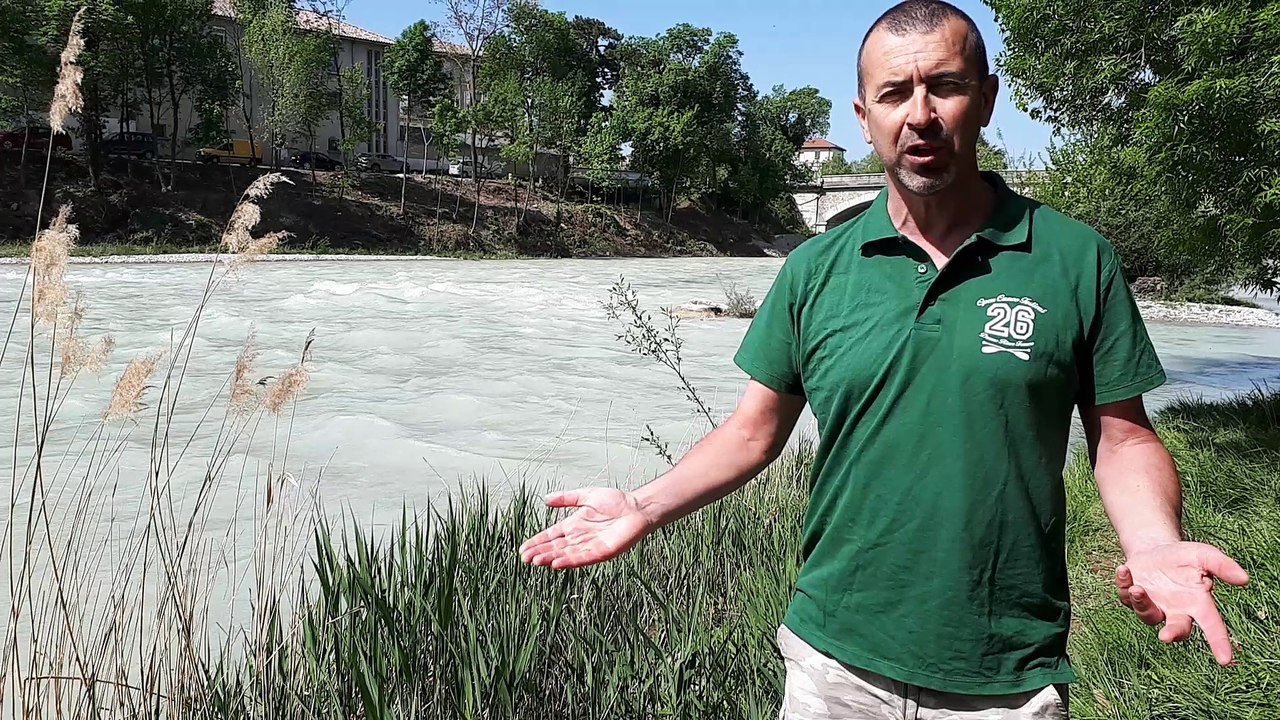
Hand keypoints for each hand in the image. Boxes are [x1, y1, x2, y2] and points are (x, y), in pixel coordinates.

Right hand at [519, 488, 653, 569]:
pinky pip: (582, 558)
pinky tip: (556, 563)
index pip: (552, 535)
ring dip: (551, 558)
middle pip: (556, 547)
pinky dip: (569, 561)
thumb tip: (546, 499)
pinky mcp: (602, 552)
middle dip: (540, 552)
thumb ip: (567, 498)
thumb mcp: (586, 495)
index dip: (538, 542)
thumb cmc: (616, 501)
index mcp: (575, 525)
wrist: (637, 507)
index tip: (523, 549)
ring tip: (536, 561)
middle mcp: (580, 538)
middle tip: (525, 558)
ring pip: (566, 554)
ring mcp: (590, 546)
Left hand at [1115, 541, 1249, 664]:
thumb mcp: (1204, 556)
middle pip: (1177, 629)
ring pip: (1147, 615)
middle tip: (1166, 637)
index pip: (1213, 627)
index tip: (1224, 660)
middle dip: (1172, 633)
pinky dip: (1123, 583)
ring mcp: (1153, 606)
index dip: (1219, 643)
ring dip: (1141, 603)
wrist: (1155, 550)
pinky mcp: (1131, 598)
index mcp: (1198, 604)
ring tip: (1137, 588)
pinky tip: (1124, 570)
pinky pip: (1125, 596)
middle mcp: (1175, 611)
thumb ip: (1222, 567)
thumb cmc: (1184, 558)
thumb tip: (1244, 579)